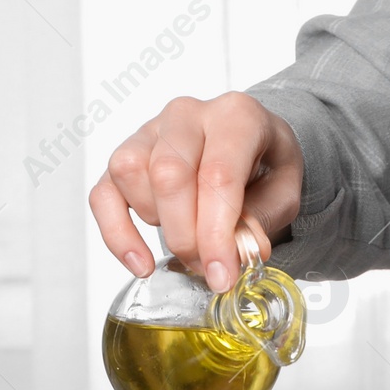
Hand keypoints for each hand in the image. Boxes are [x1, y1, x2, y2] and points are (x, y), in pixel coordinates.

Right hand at [90, 92, 303, 292]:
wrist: (251, 145)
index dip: (216, 233)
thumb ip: (262, 221)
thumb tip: (238, 253)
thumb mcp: (284, 193)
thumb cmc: (265, 165)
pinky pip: (104, 194)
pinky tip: (141, 262)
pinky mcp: (125, 155)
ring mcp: (150, 131)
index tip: (221, 274)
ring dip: (158, 225)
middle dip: (186, 236)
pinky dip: (117, 234)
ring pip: (131, 175)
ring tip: (190, 240)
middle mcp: (188, 115)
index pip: (218, 174)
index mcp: (236, 116)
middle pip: (168, 174)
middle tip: (207, 268)